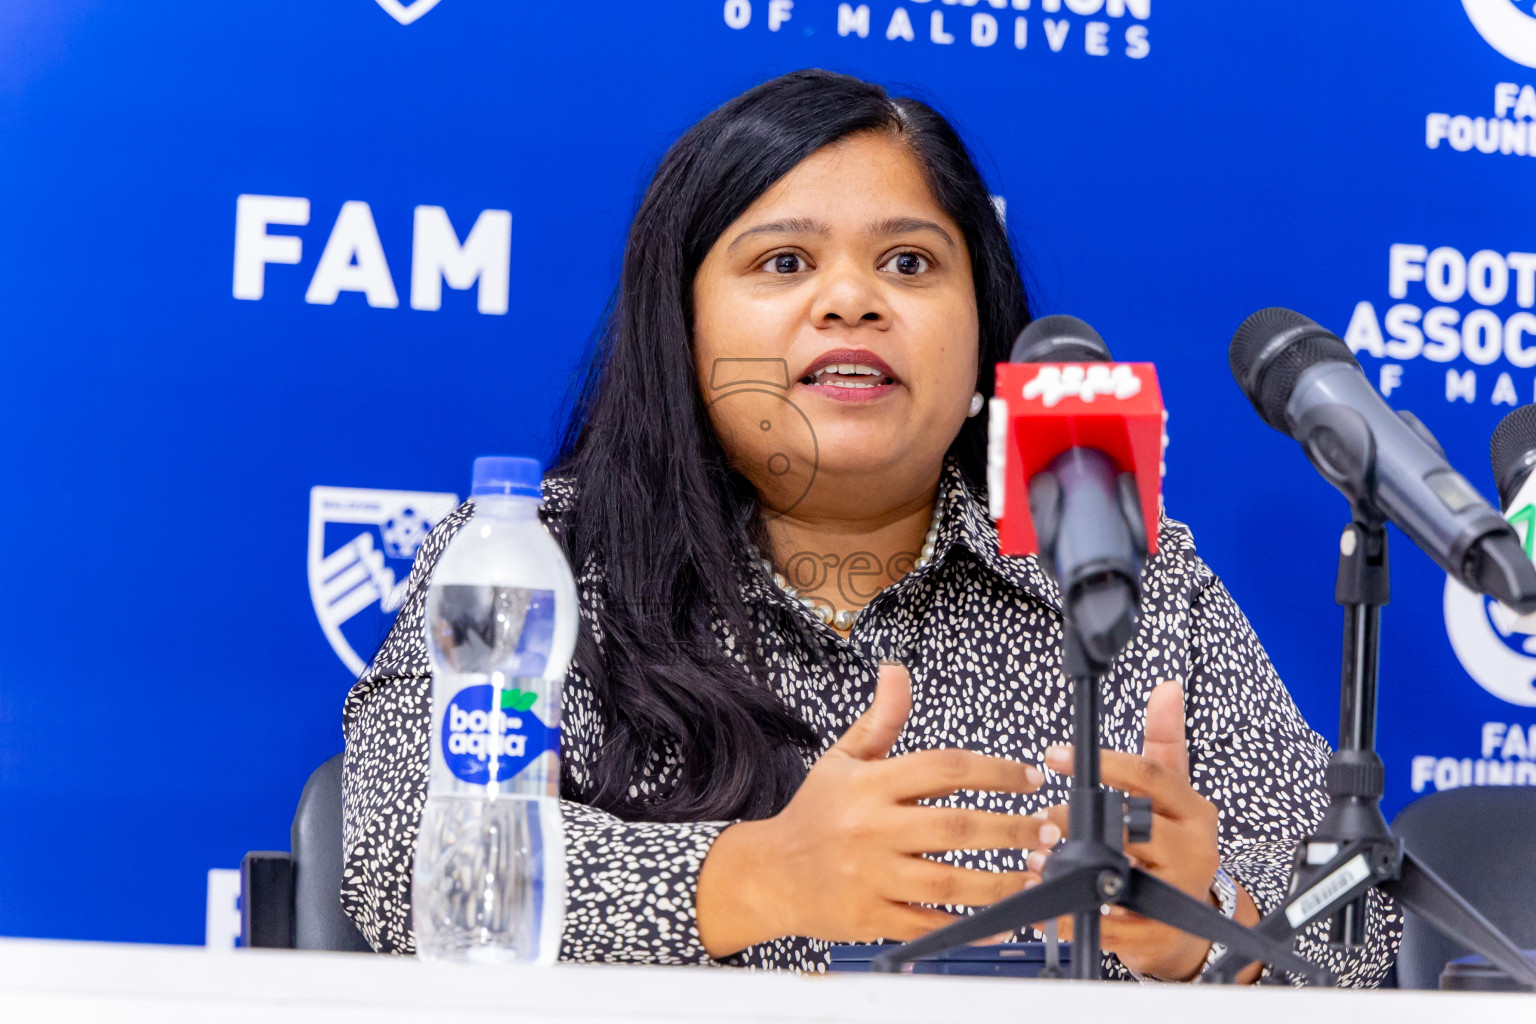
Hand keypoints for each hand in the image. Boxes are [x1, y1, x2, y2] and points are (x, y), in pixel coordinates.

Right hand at [696, 662, 1052, 956]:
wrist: (769, 874)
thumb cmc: (814, 814)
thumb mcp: (842, 759)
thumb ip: (881, 720)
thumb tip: (897, 671)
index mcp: (870, 785)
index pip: (943, 768)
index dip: (994, 771)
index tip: (1030, 778)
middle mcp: (871, 829)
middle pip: (956, 827)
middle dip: (1011, 829)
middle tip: (1048, 830)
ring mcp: (871, 877)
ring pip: (950, 883)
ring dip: (1002, 882)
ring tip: (1037, 874)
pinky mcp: (871, 918)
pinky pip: (930, 925)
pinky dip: (969, 926)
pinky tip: (1002, 922)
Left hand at [1027, 680, 1234, 980]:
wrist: (1189, 922)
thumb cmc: (1172, 845)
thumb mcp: (1172, 791)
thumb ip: (1164, 740)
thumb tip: (1167, 687)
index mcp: (1196, 811)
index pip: (1148, 775)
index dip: (1100, 762)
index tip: (1055, 756)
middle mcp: (1195, 851)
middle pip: (1128, 825)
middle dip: (1076, 820)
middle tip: (1042, 819)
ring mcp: (1179, 895)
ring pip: (1117, 873)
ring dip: (1068, 866)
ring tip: (1036, 859)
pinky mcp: (1159, 936)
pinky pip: (1109, 923)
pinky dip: (1071, 912)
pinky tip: (1045, 901)